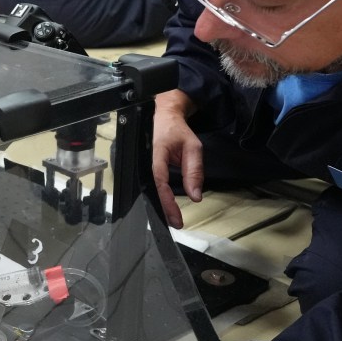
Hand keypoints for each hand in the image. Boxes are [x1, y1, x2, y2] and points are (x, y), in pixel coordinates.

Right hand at [152, 90, 203, 228]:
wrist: (164, 117)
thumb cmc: (177, 130)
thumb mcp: (193, 147)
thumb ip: (194, 171)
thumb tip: (196, 196)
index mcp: (156, 155)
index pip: (160, 181)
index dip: (167, 200)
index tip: (176, 216)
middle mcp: (147, 162)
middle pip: (153, 190)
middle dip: (163, 209)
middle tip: (176, 223)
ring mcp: (146, 166)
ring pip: (151, 190)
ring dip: (162, 205)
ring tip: (172, 219)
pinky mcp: (148, 169)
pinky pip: (153, 185)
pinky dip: (161, 197)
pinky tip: (167, 207)